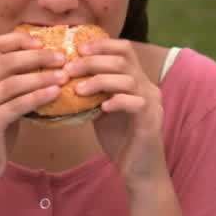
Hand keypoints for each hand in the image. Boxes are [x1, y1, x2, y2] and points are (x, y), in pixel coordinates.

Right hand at [0, 31, 65, 187]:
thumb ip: (14, 90)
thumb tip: (46, 71)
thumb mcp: (1, 108)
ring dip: (41, 76)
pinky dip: (37, 97)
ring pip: (11, 82)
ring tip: (64, 74)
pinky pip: (16, 105)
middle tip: (62, 56)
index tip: (42, 40)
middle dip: (36, 56)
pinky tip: (55, 93)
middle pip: (5, 61)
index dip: (18, 39)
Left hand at [67, 38, 165, 188]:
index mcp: (137, 80)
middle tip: (69, 68)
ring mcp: (151, 103)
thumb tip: (64, 75)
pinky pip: (135, 103)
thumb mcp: (101, 109)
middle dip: (92, 61)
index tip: (76, 49)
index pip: (124, 49)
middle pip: (123, 59)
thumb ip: (92, 91)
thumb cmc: (120, 140)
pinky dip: (117, 102)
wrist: (138, 171)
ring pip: (128, 79)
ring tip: (78, 90)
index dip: (101, 45)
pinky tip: (101, 108)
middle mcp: (147, 86)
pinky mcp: (151, 121)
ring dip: (99, 81)